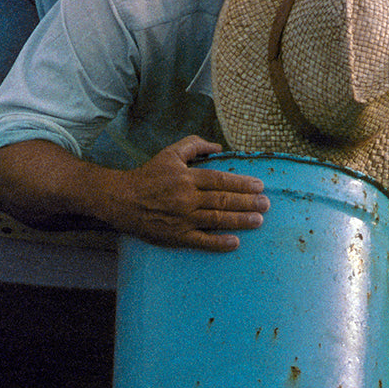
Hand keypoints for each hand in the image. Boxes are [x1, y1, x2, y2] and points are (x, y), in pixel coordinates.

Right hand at [99, 136, 268, 251]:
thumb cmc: (148, 175)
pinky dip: (218, 242)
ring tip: (259, 221)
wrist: (121, 200)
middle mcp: (187, 198)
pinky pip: (201, 241)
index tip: (259, 186)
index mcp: (186, 177)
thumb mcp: (169, 153)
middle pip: (222, 200)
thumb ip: (194, 145)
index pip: (220, 180)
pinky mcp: (176, 236)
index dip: (241, 183)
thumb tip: (218, 146)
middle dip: (247, 202)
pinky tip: (235, 242)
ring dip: (240, 220)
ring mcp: (182, 219)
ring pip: (216, 219)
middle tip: (267, 204)